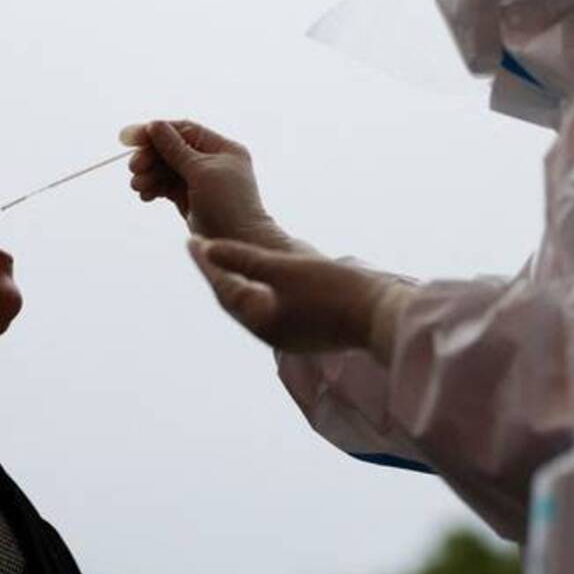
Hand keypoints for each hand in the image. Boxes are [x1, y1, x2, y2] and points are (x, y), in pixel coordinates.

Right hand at [121, 119, 291, 250]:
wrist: (239, 245)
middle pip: (172, 150)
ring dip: (149, 175)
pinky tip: (145, 195)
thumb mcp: (200, 172)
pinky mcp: (190, 198)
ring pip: (167, 169)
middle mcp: (212, 162)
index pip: (184, 131)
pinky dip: (154, 188)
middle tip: (133, 169)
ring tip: (137, 187)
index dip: (155, 132)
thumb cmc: (227, 206)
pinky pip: (167, 186)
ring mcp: (200, 181)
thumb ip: (175, 149)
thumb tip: (155, 124)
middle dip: (150, 158)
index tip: (129, 138)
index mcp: (222, 148)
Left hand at [187, 236, 412, 360]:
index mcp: (261, 321)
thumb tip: (206, 248)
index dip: (206, 263)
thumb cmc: (334, 291)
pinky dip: (263, 286)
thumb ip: (245, 259)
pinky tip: (266, 275)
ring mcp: (292, 333)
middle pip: (235, 297)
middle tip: (201, 248)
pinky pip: (275, 304)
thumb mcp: (285, 268)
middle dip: (218, 272)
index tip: (190, 239)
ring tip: (228, 259)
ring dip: (240, 279)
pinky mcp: (310, 329)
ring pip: (255, 301)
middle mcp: (272, 332)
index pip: (223, 287)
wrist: (384, 316)